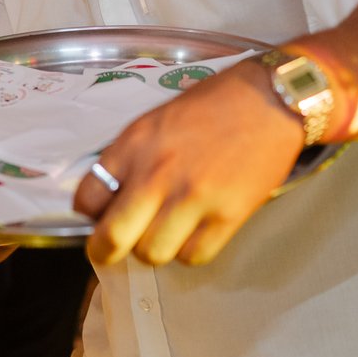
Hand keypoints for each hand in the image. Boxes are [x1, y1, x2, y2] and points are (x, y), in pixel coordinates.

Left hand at [72, 61, 304, 268]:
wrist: (270, 99)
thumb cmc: (212, 106)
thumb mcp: (156, 121)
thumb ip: (130, 158)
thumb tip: (109, 199)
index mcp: (134, 144)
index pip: (87, 198)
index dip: (89, 214)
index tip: (99, 216)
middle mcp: (158, 173)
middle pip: (113, 238)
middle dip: (105, 251)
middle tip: (112, 250)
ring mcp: (194, 197)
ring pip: (153, 254)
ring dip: (154, 249)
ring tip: (164, 232)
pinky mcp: (228, 215)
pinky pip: (193, 257)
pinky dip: (189, 251)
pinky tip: (195, 231)